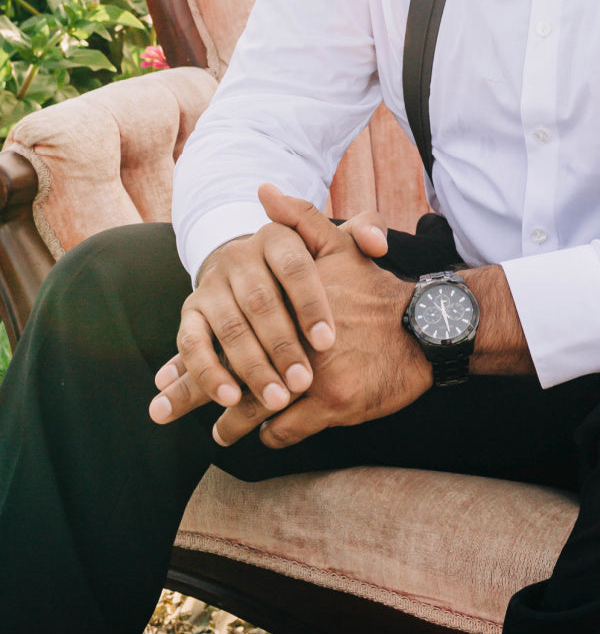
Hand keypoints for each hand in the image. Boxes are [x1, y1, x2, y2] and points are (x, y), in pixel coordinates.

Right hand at [148, 183, 389, 430]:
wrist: (255, 277)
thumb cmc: (311, 270)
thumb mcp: (339, 247)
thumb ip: (366, 233)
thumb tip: (375, 243)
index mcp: (276, 237)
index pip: (294, 267)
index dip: (311, 304)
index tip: (327, 341)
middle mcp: (239, 256)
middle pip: (261, 301)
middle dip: (283, 346)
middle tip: (304, 383)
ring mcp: (212, 284)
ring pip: (230, 327)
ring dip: (251, 367)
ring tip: (276, 401)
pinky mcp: (191, 313)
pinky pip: (192, 343)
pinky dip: (209, 372)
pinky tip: (230, 398)